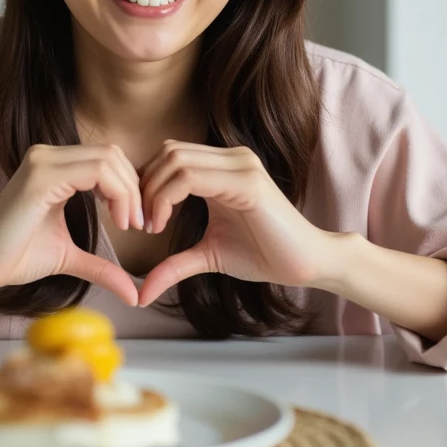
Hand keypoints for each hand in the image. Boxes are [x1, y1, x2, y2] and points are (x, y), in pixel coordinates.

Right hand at [0, 144, 142, 304]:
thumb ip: (102, 266)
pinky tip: (119, 222)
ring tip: (129, 224)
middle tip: (139, 223)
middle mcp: (47, 155)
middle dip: (134, 188)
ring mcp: (43, 162)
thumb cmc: (16, 256)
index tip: (137, 221)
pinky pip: (96, 172)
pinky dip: (118, 194)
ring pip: (108, 160)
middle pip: (113, 154)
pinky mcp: (41, 177)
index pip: (108, 158)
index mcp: (53, 165)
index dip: (130, 186)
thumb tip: (135, 294)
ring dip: (129, 192)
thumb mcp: (70, 256)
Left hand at [138, 140, 342, 305]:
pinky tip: (163, 224)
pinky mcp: (247, 182)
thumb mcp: (208, 256)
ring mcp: (240, 166)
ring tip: (152, 225)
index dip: (147, 183)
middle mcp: (232, 158)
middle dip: (144, 186)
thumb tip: (142, 294)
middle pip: (168, 153)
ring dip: (153, 192)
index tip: (139, 220)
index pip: (170, 156)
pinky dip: (166, 198)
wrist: (307, 264)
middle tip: (139, 223)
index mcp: (223, 167)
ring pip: (175, 160)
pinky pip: (191, 177)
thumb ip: (174, 265)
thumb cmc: (264, 254)